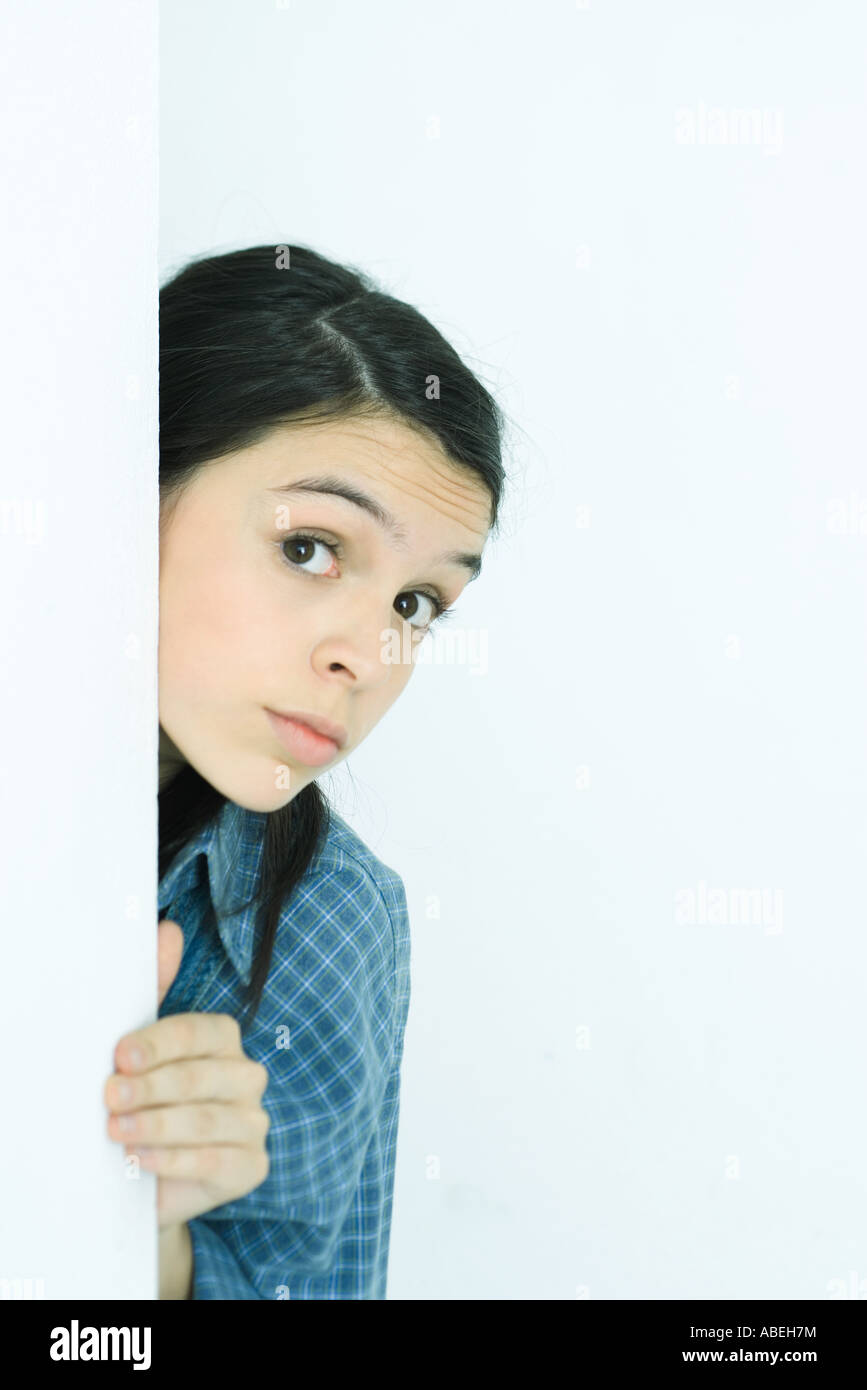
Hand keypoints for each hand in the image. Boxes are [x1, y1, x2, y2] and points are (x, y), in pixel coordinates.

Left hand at [104, 919, 270, 1228]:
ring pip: (207, 1120)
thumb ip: (157, 990)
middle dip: (150, 1086)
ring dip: (156, 1125)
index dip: (157, 1043)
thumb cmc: (150, 1101)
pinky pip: (214, 1160)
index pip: (198, 1033)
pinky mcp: (251, 1165)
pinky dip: (173, 1159)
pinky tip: (141, 1158)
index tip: (119, 1055)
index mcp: (224, 1040)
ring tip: (117, 1130)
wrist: (152, 1175)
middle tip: (110, 1095)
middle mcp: (248, 1076)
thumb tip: (169, 930)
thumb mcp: (146, 1049)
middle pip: (201, 1076)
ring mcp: (253, 1122)